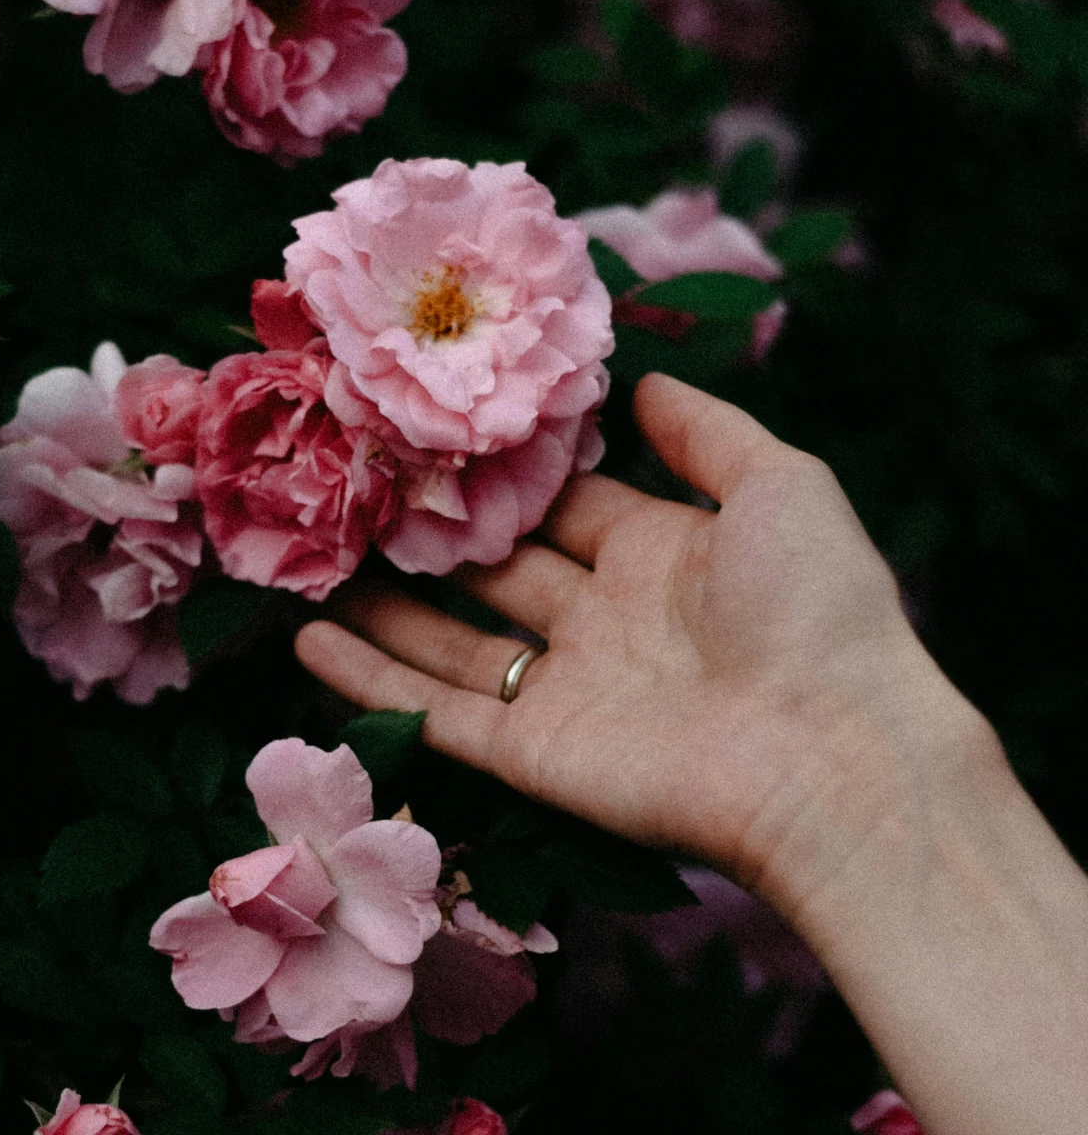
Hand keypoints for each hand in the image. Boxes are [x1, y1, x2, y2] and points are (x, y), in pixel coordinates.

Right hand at [295, 373, 991, 915]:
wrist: (830, 753)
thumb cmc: (818, 609)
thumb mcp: (781, 487)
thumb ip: (708, 433)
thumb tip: (643, 380)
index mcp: (663, 556)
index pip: (565, 501)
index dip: (502, 467)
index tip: (426, 422)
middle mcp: (605, 621)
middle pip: (496, 568)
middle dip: (428, 531)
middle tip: (348, 479)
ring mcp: (564, 691)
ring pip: (449, 642)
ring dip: (381, 606)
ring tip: (308, 560)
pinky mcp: (531, 755)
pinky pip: (435, 713)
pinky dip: (369, 681)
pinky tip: (303, 644)